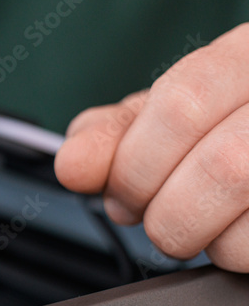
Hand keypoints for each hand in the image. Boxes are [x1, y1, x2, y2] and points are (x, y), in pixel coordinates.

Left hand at [55, 24, 248, 271]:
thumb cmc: (227, 124)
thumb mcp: (172, 112)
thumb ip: (118, 133)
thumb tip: (73, 164)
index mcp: (248, 55)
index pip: (182, 102)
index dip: (134, 162)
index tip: (115, 191)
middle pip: (220, 163)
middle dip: (160, 207)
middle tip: (149, 214)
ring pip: (246, 199)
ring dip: (197, 232)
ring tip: (193, 224)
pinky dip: (233, 251)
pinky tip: (232, 230)